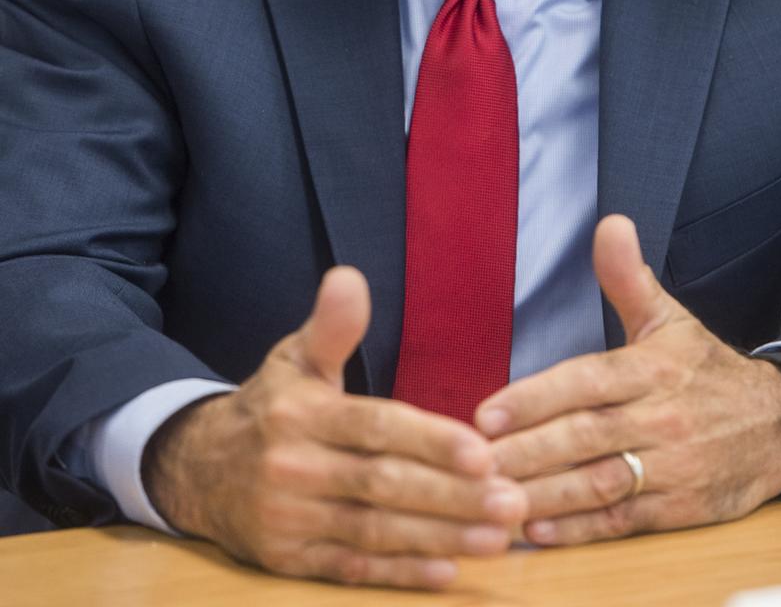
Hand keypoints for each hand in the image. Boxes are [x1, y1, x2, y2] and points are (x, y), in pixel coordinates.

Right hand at [143, 266, 526, 588]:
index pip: (375, 428)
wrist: (197, 468)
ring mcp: (289, 520)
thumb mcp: (294, 358)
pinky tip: (447, 574)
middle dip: (452, 497)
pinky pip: (351, 569)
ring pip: (374, 532)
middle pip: (383, 485)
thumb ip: (331, 326)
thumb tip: (349, 277)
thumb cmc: (269, 406)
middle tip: (513, 501)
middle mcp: (294, 467)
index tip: (484, 452)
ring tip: (499, 537)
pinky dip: (399, 575)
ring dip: (440, 538)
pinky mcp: (288, 561)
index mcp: (302, 414)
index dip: (429, 440)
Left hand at [474, 215, 780, 546]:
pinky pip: (624, 521)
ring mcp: (673, 468)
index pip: (586, 381)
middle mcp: (662, 419)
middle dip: (525, 452)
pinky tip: (537, 530)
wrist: (777, 426)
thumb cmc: (706, 370)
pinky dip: (580, 530)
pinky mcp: (681, 509)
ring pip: (599, 483)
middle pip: (584, 437)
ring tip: (493, 499)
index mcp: (653, 369)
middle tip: (472, 462)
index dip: (535, 398)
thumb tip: (610, 223)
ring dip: (543, 495)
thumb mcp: (669, 318)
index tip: (486, 414)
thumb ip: (628, 277)